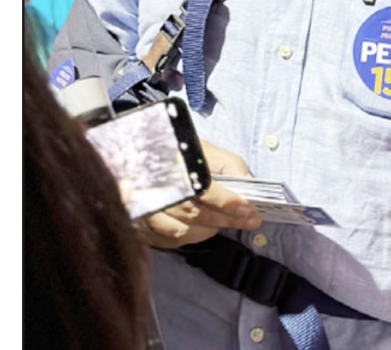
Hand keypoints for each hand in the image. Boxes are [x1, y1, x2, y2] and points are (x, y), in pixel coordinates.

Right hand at [136, 139, 262, 248]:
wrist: (141, 154)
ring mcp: (144, 211)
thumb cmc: (176, 151)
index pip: (201, 190)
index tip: (247, 208)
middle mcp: (152, 190)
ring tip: (225, 222)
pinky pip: (168, 241)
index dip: (226, 202)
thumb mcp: (204, 148)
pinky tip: (202, 228)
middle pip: (193, 213)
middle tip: (249, 220)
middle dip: (225, 219)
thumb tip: (247, 185)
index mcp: (169, 166)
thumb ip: (228, 164)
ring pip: (181, 231)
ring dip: (208, 230)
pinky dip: (190, 237)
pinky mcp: (141, 225)